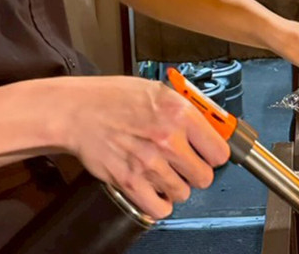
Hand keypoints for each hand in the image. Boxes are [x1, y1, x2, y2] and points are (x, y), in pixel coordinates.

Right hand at [50, 76, 229, 218]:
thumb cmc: (115, 98)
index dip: (214, 154)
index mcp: (179, 113)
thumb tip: (212, 127)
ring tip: (165, 172)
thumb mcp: (159, 91)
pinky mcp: (130, 182)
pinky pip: (160, 208)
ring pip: (184, 193)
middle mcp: (168, 139)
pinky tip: (155, 189)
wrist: (79, 111)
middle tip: (185, 163)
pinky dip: (160, 203)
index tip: (209, 154)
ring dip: (176, 186)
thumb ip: (187, 110)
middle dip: (197, 171)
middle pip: (205, 176)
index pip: (219, 151)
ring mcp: (149, 163)